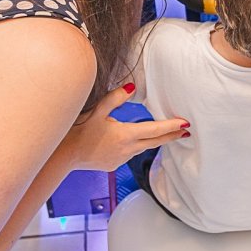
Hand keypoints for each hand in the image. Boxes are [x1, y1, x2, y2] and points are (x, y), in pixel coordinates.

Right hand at [59, 84, 188, 171]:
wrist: (65, 154)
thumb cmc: (79, 131)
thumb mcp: (97, 110)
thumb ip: (116, 97)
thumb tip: (132, 86)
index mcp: (126, 135)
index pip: (155, 130)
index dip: (172, 126)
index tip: (185, 124)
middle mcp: (127, 149)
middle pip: (155, 142)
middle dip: (171, 136)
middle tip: (185, 132)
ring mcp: (121, 158)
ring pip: (144, 148)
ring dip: (155, 141)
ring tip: (166, 135)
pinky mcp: (114, 164)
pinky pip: (131, 154)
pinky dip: (138, 147)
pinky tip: (135, 142)